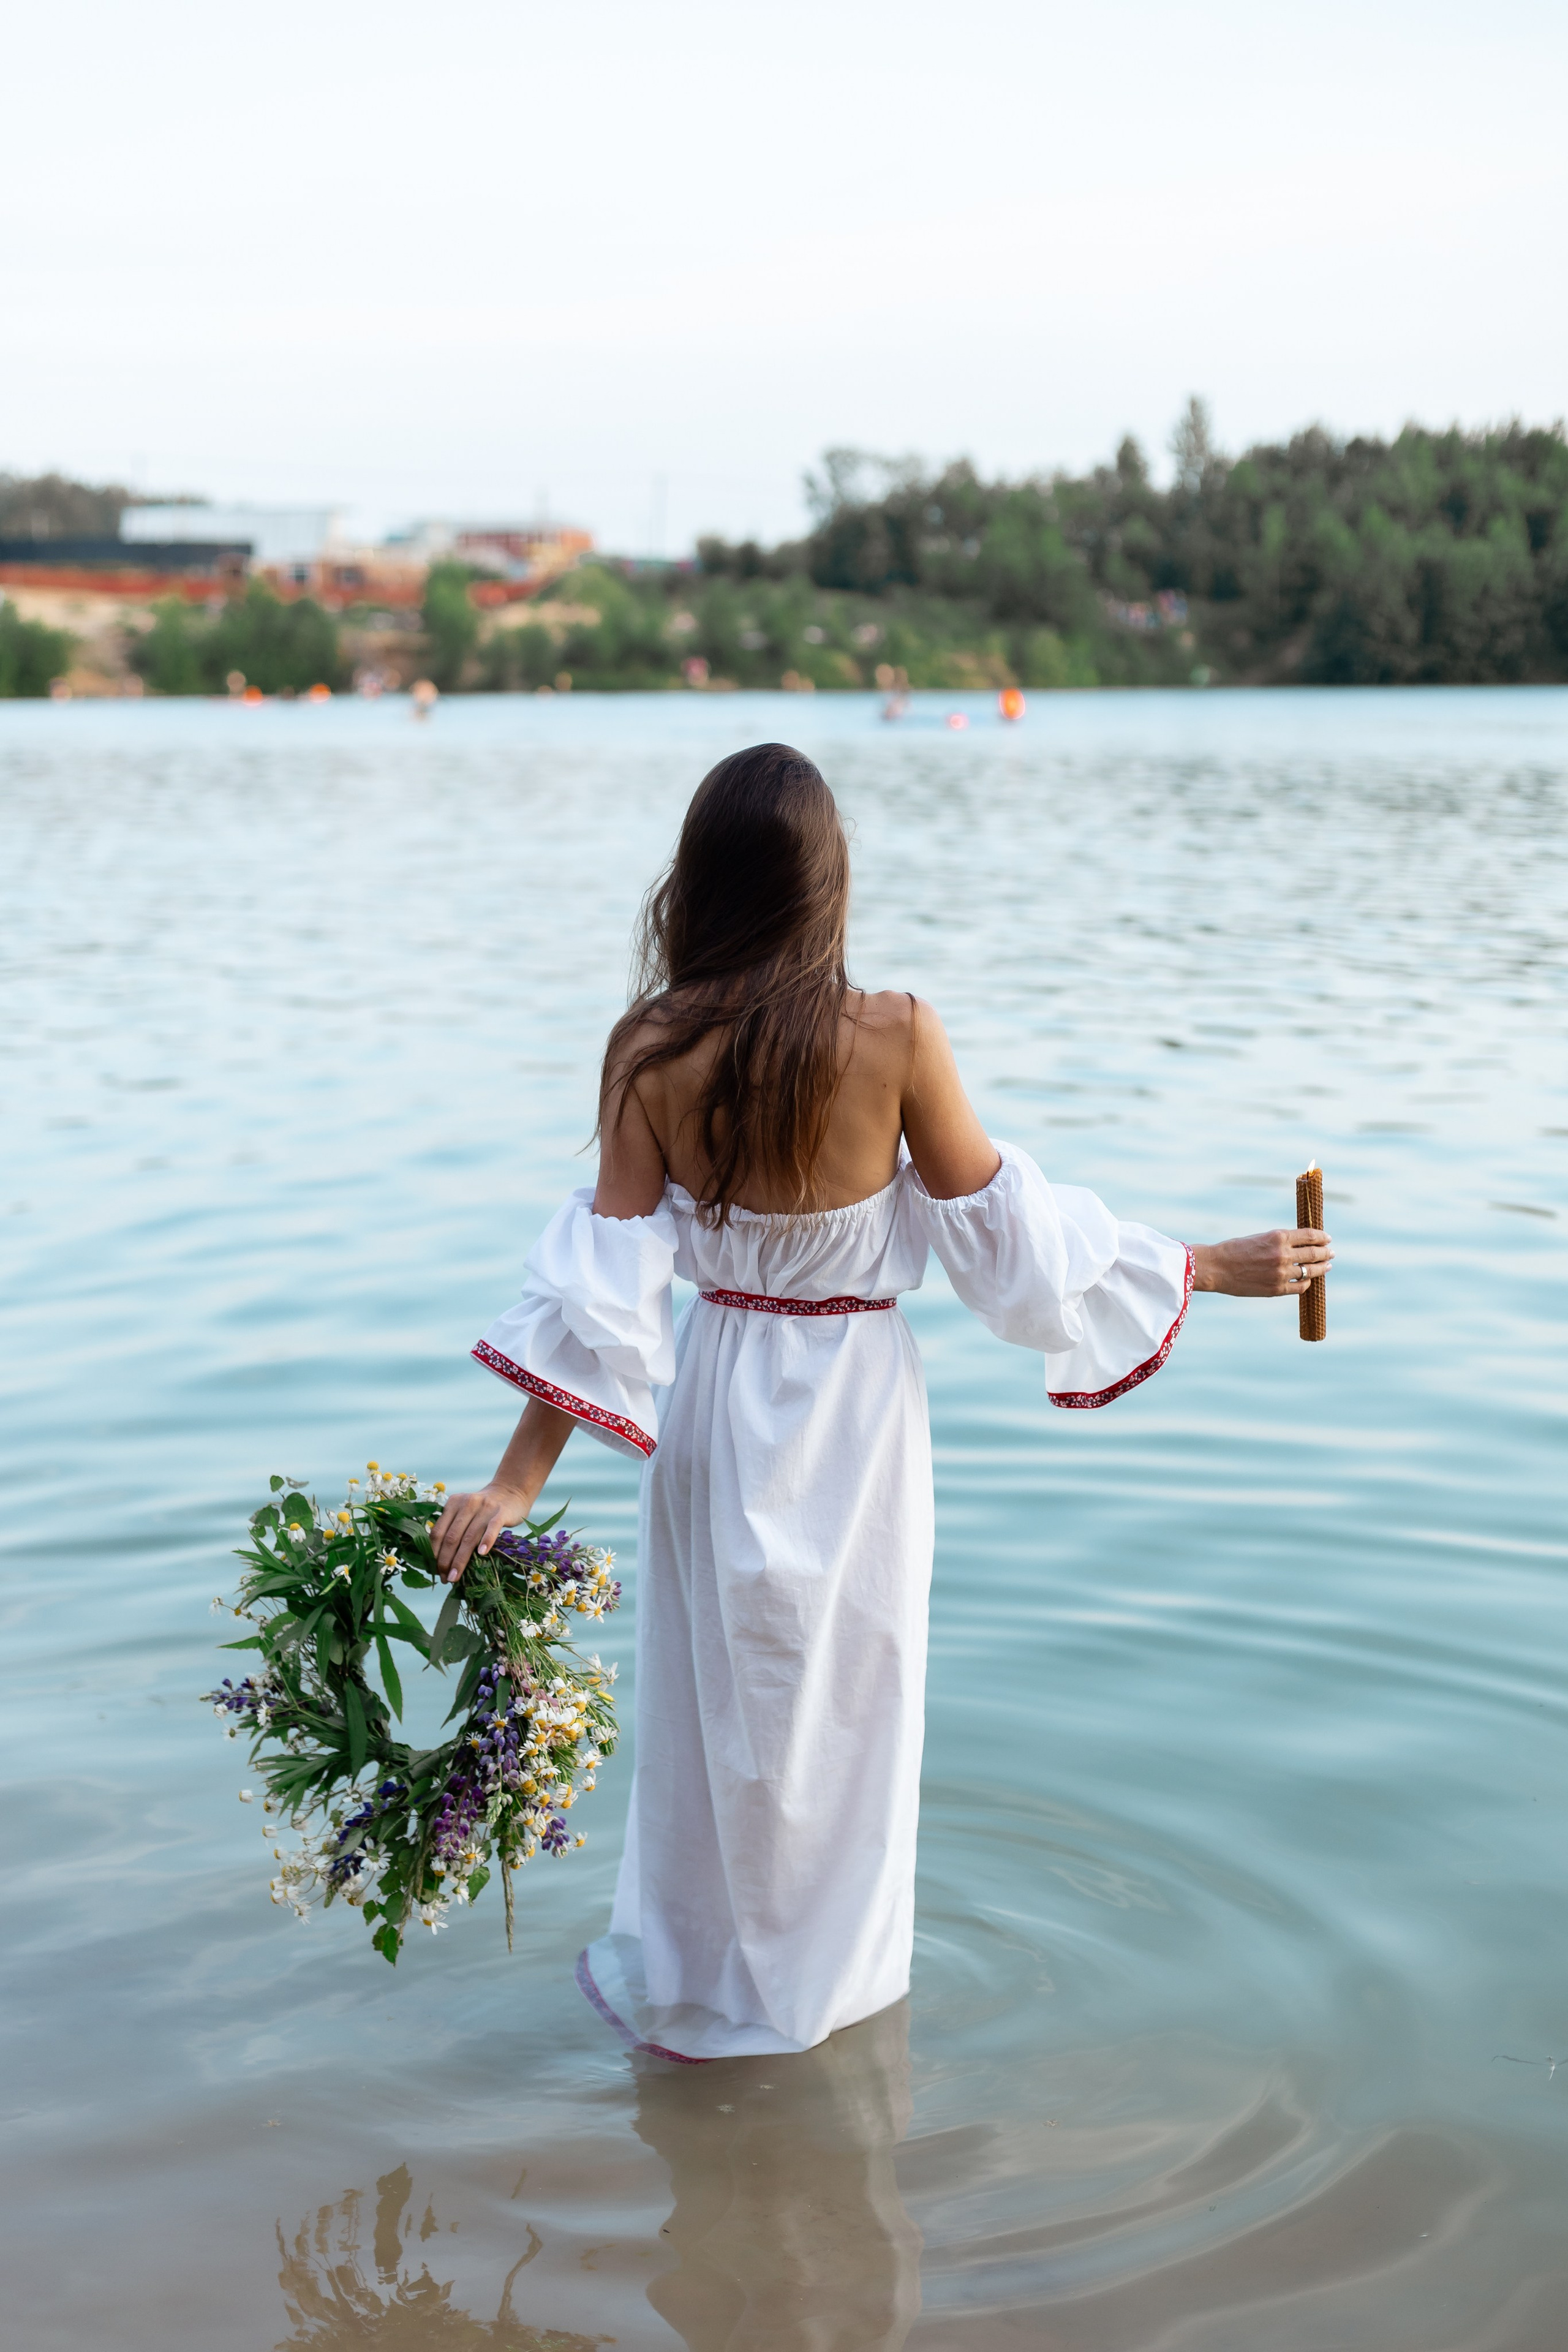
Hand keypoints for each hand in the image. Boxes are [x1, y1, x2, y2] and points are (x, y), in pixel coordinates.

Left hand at [432, 1483, 534, 1582]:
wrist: (511, 1491)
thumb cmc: (483, 1509)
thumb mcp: (464, 1512)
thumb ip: (452, 1528)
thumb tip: (439, 1560)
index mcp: (453, 1504)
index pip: (438, 1532)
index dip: (433, 1554)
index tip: (435, 1571)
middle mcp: (467, 1503)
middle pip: (451, 1537)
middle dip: (445, 1561)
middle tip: (445, 1579)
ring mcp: (485, 1507)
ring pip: (469, 1537)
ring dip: (460, 1560)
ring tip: (456, 1577)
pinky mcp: (501, 1512)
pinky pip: (492, 1528)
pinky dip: (486, 1541)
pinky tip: (482, 1554)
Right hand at [1191, 1227, 1332, 1297]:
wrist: (1216, 1268)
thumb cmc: (1235, 1250)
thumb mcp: (1260, 1238)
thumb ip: (1280, 1241)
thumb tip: (1301, 1246)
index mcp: (1278, 1236)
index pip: (1310, 1235)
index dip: (1321, 1236)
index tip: (1327, 1238)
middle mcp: (1283, 1254)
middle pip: (1314, 1253)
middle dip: (1325, 1252)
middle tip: (1331, 1252)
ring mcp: (1281, 1273)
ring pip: (1310, 1270)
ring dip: (1321, 1268)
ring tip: (1327, 1266)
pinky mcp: (1276, 1289)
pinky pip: (1300, 1286)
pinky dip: (1306, 1283)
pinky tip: (1308, 1280)